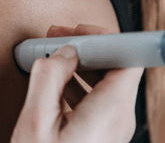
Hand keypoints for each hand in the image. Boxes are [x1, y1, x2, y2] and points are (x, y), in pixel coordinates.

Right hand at [11, 24, 143, 142]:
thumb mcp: (36, 120)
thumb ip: (48, 78)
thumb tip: (61, 53)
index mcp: (110, 111)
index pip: (128, 57)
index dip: (105, 37)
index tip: (78, 32)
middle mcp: (119, 118)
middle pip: (116, 67)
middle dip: (86, 47)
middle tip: (58, 37)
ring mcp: (112, 128)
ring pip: (106, 82)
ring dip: (80, 65)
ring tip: (51, 56)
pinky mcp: (102, 134)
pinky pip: (98, 99)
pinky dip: (78, 83)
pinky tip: (55, 82)